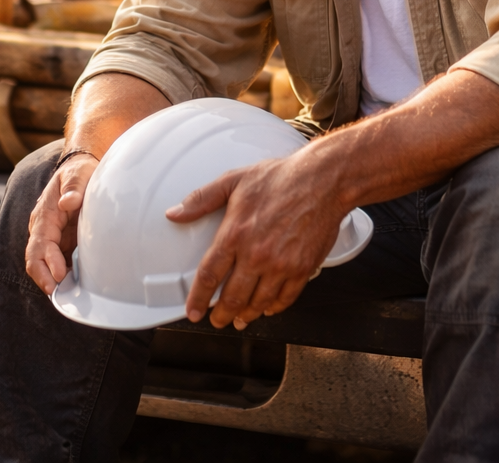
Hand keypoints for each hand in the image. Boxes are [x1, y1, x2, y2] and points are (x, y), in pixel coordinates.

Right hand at [25, 154, 99, 293]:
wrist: (78, 170)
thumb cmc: (77, 173)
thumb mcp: (78, 174)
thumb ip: (74, 187)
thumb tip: (68, 202)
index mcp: (45, 214)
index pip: (40, 242)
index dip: (48, 261)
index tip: (61, 274)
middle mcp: (43, 228)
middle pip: (35, 259)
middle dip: (44, 278)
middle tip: (58, 295)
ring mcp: (51, 237)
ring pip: (43, 265)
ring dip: (52, 280)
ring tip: (68, 296)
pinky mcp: (61, 243)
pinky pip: (56, 263)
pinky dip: (61, 277)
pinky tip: (74, 286)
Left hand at [165, 147, 345, 329]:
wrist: (322, 181)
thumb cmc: (281, 178)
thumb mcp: (234, 180)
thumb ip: (201, 199)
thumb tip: (175, 213)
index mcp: (235, 234)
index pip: (209, 275)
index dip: (198, 299)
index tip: (193, 311)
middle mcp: (257, 254)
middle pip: (233, 297)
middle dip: (222, 315)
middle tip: (217, 320)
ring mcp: (281, 264)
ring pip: (259, 302)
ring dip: (246, 315)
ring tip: (240, 319)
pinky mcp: (302, 268)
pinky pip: (285, 298)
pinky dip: (274, 307)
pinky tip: (268, 308)